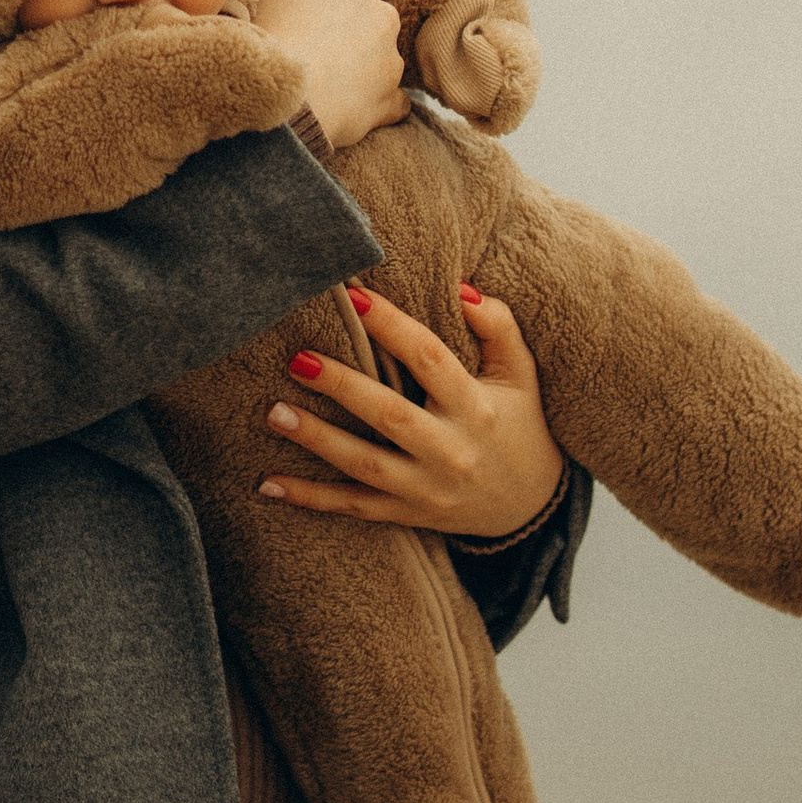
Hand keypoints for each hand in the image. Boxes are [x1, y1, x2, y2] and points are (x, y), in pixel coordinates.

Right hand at [256, 0, 406, 148]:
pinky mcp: (392, 102)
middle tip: (308, 57)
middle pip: (365, 26)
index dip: (317, 13)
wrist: (285, 101)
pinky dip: (372, 106)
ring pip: (377, 62)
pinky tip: (345, 109)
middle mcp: (384, 17)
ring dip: (359, 73)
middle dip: (346, 40)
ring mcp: (391, 62)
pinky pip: (388, 102)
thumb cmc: (277, 32)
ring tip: (321, 87)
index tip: (297, 28)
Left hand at [261, 283, 567, 541]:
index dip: (391, 326)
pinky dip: (311, 498)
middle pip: (389, 415)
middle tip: (298, 358)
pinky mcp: (408, 515)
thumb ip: (497, 325)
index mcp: (476, 407)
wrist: (532, 507)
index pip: (430, 359)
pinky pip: (353, 507)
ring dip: (316, 440)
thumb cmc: (520, 423)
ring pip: (364, 466)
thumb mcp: (520, 373)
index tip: (353, 296)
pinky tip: (268, 484)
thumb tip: (460, 287)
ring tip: (274, 413)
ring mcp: (427, 489)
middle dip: (342, 387)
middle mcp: (450, 451)